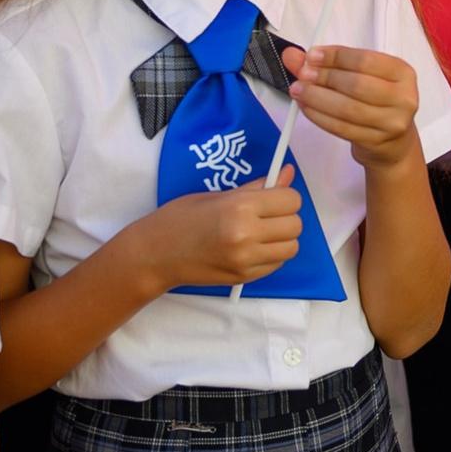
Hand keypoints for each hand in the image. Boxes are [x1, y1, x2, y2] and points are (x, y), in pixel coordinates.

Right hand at [128, 174, 303, 289]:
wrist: (155, 254)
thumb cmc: (181, 218)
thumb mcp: (218, 195)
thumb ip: (257, 187)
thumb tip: (287, 173)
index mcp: (239, 207)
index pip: (291, 200)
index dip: (285, 197)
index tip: (274, 197)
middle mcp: (245, 235)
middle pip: (295, 225)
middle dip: (286, 217)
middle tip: (267, 215)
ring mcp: (245, 260)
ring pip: (291, 247)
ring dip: (282, 238)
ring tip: (262, 232)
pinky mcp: (244, 277)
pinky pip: (277, 263)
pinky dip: (272, 254)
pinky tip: (253, 248)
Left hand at [285, 45, 420, 168]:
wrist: (393, 141)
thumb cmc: (376, 101)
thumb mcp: (360, 76)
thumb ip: (327, 63)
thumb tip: (292, 55)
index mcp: (403, 72)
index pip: (365, 60)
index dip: (335, 57)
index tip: (312, 56)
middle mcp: (403, 97)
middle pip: (357, 85)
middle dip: (324, 78)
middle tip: (302, 75)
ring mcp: (392, 122)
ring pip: (347, 109)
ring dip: (317, 98)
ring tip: (298, 91)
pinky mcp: (376, 141)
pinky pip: (341, 128)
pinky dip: (319, 117)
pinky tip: (307, 108)